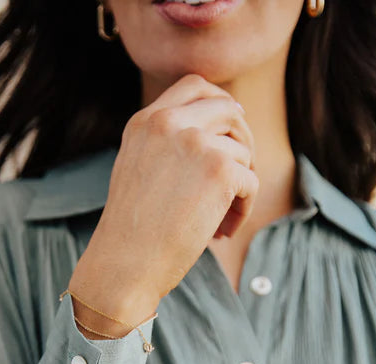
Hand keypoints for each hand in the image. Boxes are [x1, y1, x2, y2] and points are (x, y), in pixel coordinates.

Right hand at [68, 72, 257, 331]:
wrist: (123, 266)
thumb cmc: (130, 234)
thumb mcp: (137, 171)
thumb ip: (166, 146)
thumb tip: (220, 137)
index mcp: (145, 121)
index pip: (194, 85)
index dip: (220, 102)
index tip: (230, 126)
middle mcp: (169, 123)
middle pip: (229, 109)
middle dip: (242, 141)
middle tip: (239, 177)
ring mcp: (196, 142)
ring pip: (242, 151)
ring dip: (240, 186)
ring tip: (220, 220)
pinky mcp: (221, 169)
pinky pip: (251, 181)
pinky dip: (243, 210)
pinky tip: (222, 232)